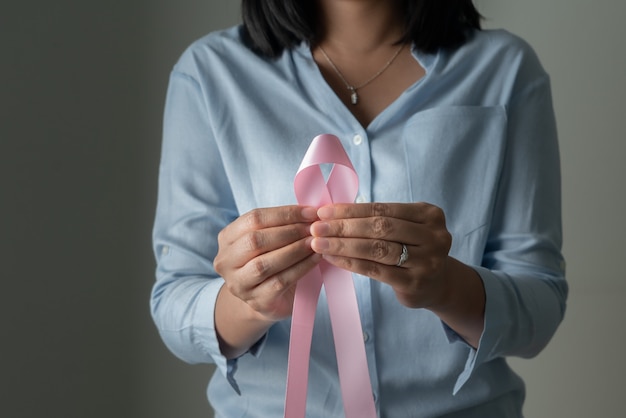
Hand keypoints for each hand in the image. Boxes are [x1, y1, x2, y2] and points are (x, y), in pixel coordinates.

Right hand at [214, 205, 320, 321]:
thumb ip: (280, 225)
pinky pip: (280, 281)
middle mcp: (226, 261)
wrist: (265, 299)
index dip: (284, 214)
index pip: (253, 218)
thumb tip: (310, 211)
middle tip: (314, 228)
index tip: (310, 212)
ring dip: (295, 250)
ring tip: (315, 242)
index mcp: (226, 238)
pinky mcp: (256, 301)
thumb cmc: (269, 262)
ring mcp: (238, 283)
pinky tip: (315, 259)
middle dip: (289, 231)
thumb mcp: (267, 240)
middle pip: (255, 240)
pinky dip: (301, 268)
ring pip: (265, 263)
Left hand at [309, 202, 452, 308]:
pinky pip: (376, 270)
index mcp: (429, 214)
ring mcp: (427, 261)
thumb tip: (332, 213)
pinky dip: (351, 263)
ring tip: (319, 243)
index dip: (351, 210)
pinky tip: (332, 259)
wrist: (437, 284)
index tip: (324, 211)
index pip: (382, 209)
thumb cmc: (412, 249)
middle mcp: (433, 236)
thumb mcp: (404, 228)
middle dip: (344, 227)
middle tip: (316, 228)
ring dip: (343, 245)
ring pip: (377, 249)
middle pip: (380, 228)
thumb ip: (377, 219)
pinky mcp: (415, 283)